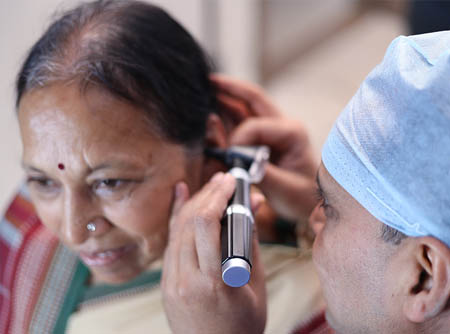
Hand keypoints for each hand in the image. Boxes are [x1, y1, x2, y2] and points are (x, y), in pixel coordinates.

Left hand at [162, 172, 266, 333]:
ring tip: (212, 187)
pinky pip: (171, 242)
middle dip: (208, 194)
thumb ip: (249, 242)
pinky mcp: (166, 282)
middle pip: (190, 221)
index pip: (207, 224)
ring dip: (195, 203)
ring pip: (178, 229)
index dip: (218, 195)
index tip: (231, 182)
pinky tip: (182, 194)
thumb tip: (251, 205)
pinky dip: (178, 217)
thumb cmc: (242, 325)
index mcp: (214, 282)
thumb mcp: (255, 284)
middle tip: (224, 179)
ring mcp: (171, 282)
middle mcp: (186, 279)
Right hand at [212, 74, 318, 220]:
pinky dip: (226, 116)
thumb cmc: (302, 197)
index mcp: (292, 132)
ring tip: (206, 90)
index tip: (229, 157)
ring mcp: (272, 130)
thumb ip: (261, 173)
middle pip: (253, 99)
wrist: (310, 205)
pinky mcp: (263, 139)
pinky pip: (242, 122)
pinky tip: (212, 112)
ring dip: (226, 98)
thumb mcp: (284, 189)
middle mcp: (282, 125)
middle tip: (208, 80)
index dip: (237, 138)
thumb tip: (237, 161)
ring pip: (245, 107)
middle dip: (230, 88)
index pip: (255, 125)